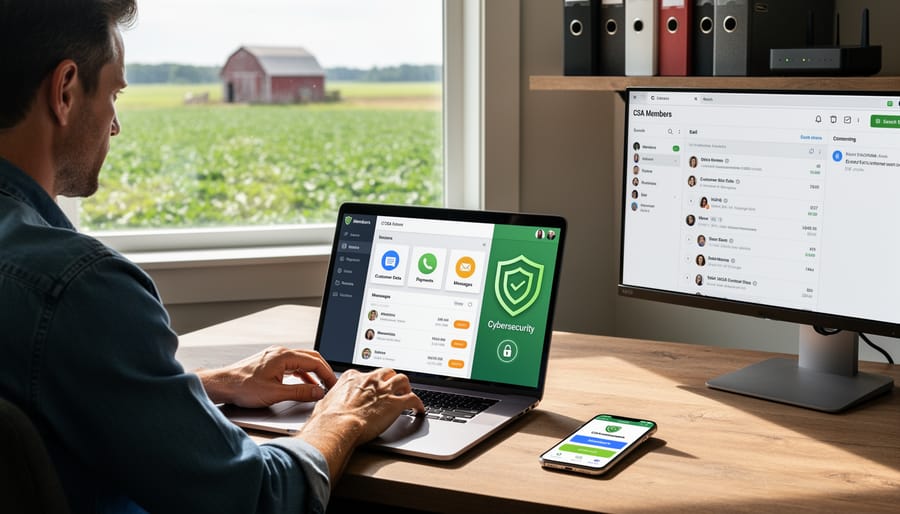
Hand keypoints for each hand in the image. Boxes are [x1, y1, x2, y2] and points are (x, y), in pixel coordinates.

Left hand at [196, 346, 337, 407]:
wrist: (223, 385)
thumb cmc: (243, 387)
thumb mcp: (275, 393)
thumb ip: (300, 392)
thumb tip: (318, 392)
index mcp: (284, 356)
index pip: (314, 362)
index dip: (327, 374)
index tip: (333, 385)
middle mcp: (281, 352)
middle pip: (311, 358)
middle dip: (323, 371)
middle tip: (331, 385)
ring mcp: (275, 356)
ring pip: (301, 361)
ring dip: (313, 373)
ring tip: (320, 386)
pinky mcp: (270, 362)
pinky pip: (292, 365)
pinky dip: (302, 374)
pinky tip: (304, 384)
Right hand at [299, 368, 423, 481]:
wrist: (337, 426)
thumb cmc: (328, 419)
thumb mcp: (325, 403)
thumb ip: (331, 400)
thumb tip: (327, 406)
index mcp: (352, 377)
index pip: (366, 374)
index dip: (371, 381)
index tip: (372, 387)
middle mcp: (370, 380)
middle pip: (387, 372)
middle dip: (390, 379)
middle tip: (392, 387)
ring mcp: (384, 390)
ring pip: (402, 379)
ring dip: (406, 387)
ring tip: (407, 393)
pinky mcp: (395, 403)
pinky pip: (413, 399)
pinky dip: (418, 403)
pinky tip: (419, 409)